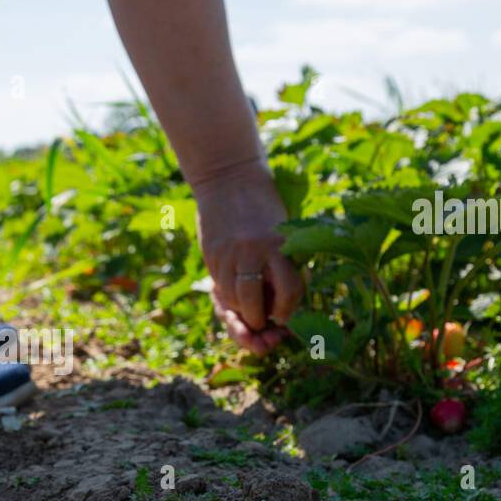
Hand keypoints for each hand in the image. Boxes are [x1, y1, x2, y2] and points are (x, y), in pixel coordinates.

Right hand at [194, 162, 303, 354]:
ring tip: (249, 313)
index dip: (287, 310)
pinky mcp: (211, 255)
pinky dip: (227, 297)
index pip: (289, 291)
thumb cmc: (264, 205)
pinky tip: (233, 294)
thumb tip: (282, 304)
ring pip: (233, 300)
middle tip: (264, 325)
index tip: (284, 317)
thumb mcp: (282, 231)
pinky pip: (220, 287)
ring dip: (240, 313)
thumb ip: (283, 264)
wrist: (229, 176)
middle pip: (254, 304)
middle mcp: (254, 252)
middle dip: (259, 321)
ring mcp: (229, 255)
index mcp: (279, 245)